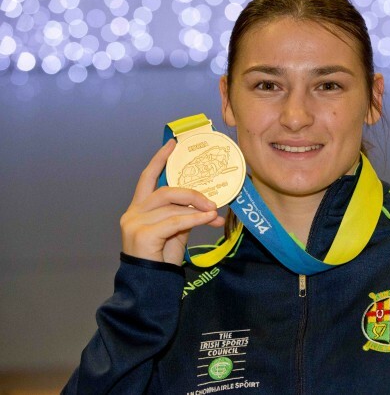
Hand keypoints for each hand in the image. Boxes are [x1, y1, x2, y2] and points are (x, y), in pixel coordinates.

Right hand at [120, 139, 224, 264]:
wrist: (150, 285)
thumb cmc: (161, 258)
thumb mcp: (175, 232)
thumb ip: (185, 215)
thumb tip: (210, 209)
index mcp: (139, 208)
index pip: (148, 178)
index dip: (160, 159)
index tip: (174, 144)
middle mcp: (133, 212)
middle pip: (165, 191)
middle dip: (192, 193)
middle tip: (213, 202)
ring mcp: (135, 223)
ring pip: (171, 207)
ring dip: (197, 208)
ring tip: (214, 213)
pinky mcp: (142, 234)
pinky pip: (175, 221)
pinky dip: (194, 219)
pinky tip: (209, 220)